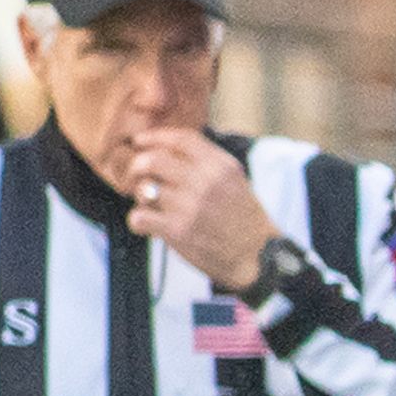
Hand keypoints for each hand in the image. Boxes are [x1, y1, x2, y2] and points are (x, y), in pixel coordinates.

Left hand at [123, 128, 276, 289]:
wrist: (258, 258)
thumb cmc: (243, 220)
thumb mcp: (235, 181)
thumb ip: (207, 162)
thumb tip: (166, 147)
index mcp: (221, 166)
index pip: (180, 139)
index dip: (154, 137)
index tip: (139, 142)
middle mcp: (205, 182)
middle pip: (152, 160)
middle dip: (137, 167)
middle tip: (137, 177)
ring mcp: (190, 206)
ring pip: (143, 188)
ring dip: (140, 197)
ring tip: (151, 206)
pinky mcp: (178, 230)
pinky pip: (139, 217)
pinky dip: (138, 222)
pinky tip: (149, 226)